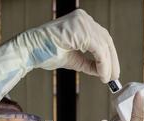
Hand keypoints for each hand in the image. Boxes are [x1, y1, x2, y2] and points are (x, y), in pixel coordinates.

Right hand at [0, 9, 119, 111]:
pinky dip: (103, 63)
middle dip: (112, 61)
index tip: (112, 72)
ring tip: (107, 78)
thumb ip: (88, 63)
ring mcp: (82, 22)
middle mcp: (84, 19)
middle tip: (114, 77)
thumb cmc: (47, 53)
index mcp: (82, 22)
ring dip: (108, 64)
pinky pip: (98, 49)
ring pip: (104, 45)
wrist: (30, 51)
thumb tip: (103, 72)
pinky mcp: (80, 30)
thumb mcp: (74, 59)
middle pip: (106, 40)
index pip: (102, 39)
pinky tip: (102, 75)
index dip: (110, 57)